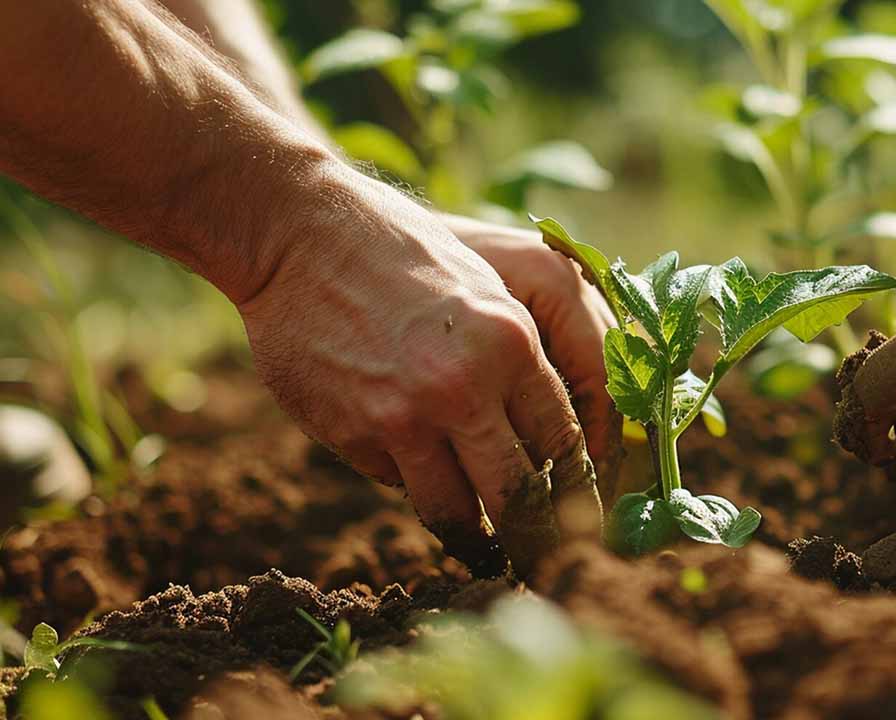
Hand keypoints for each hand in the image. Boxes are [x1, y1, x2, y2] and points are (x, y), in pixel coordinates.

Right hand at [235, 165, 600, 576]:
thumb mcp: (488, 289)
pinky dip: (412, 481)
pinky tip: (409, 458)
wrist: (303, 238)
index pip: (562, 441)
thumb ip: (522, 362)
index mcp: (512, 344)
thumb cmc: (406, 258)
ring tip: (487, 547)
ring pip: (458, 511)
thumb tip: (554, 441)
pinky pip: (400, 484)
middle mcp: (465, 387)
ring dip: (474, 534)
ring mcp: (406, 418)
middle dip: (537, 533)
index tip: (576, 507)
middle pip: (520, 493)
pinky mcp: (356, 435)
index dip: (573, 483)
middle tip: (544, 554)